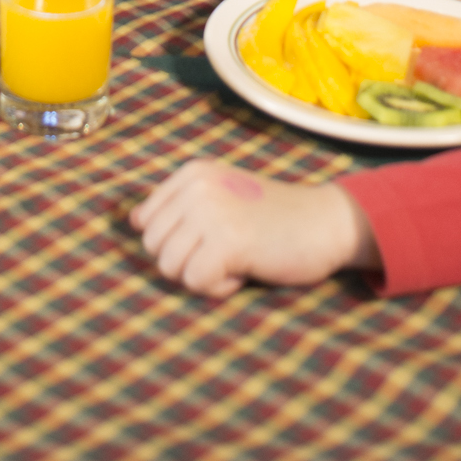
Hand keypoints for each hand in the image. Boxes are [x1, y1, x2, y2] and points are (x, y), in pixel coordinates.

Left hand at [131, 161, 377, 297]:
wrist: (328, 221)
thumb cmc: (274, 217)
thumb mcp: (222, 197)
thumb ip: (180, 206)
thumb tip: (132, 221)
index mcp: (191, 173)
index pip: (143, 221)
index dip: (175, 241)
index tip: (212, 236)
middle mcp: (196, 186)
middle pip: (152, 246)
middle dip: (186, 260)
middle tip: (227, 250)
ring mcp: (210, 211)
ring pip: (168, 267)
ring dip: (202, 275)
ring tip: (237, 258)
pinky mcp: (227, 241)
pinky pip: (195, 282)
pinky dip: (219, 287)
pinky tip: (244, 270)